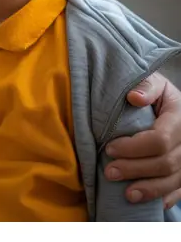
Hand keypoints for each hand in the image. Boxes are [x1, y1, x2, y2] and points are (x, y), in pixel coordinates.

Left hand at [104, 72, 180, 208]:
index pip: (160, 139)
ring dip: (149, 189)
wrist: (168, 103)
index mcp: (179, 116)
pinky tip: (145, 201)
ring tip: (126, 194)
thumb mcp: (152, 82)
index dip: (134, 147)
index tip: (109, 149)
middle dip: (136, 169)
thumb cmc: (154, 92)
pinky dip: (164, 197)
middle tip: (109, 172)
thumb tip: (134, 97)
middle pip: (166, 163)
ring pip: (174, 180)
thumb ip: (145, 86)